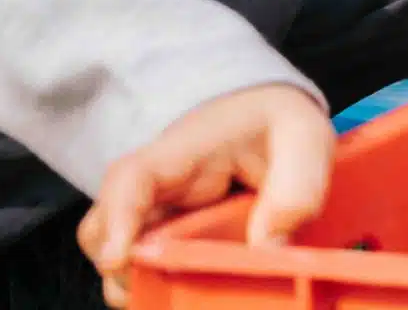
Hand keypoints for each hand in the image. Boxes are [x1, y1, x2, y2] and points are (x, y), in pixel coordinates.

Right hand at [79, 84, 331, 306]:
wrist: (269, 115)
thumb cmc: (279, 121)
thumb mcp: (304, 140)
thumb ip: (295, 190)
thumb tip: (269, 251)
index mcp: (184, 151)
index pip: (131, 179)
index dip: (116, 220)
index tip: (120, 259)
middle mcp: (155, 185)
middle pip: (103, 230)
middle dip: (122, 269)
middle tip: (162, 292)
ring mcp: (157, 212)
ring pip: (119, 255)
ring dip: (141, 283)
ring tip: (183, 297)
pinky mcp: (168, 236)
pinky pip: (149, 266)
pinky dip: (162, 285)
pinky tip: (196, 293)